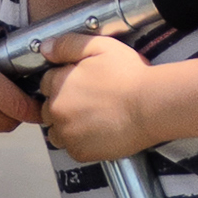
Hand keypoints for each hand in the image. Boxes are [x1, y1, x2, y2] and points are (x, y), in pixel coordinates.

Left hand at [37, 32, 155, 161]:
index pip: (46, 82)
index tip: (79, 83)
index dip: (63, 81)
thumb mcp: (100, 47)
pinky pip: (71, 148)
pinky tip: (98, 132)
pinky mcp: (80, 152)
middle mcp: (56, 110)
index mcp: (58, 83)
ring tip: (92, 119)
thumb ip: (69, 45)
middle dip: (63, 104)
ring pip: (56, 131)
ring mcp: (67, 133)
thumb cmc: (130, 75)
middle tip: (89, 101)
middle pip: (48, 108)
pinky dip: (81, 142)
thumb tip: (46, 48)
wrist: (152, 106)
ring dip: (67, 126)